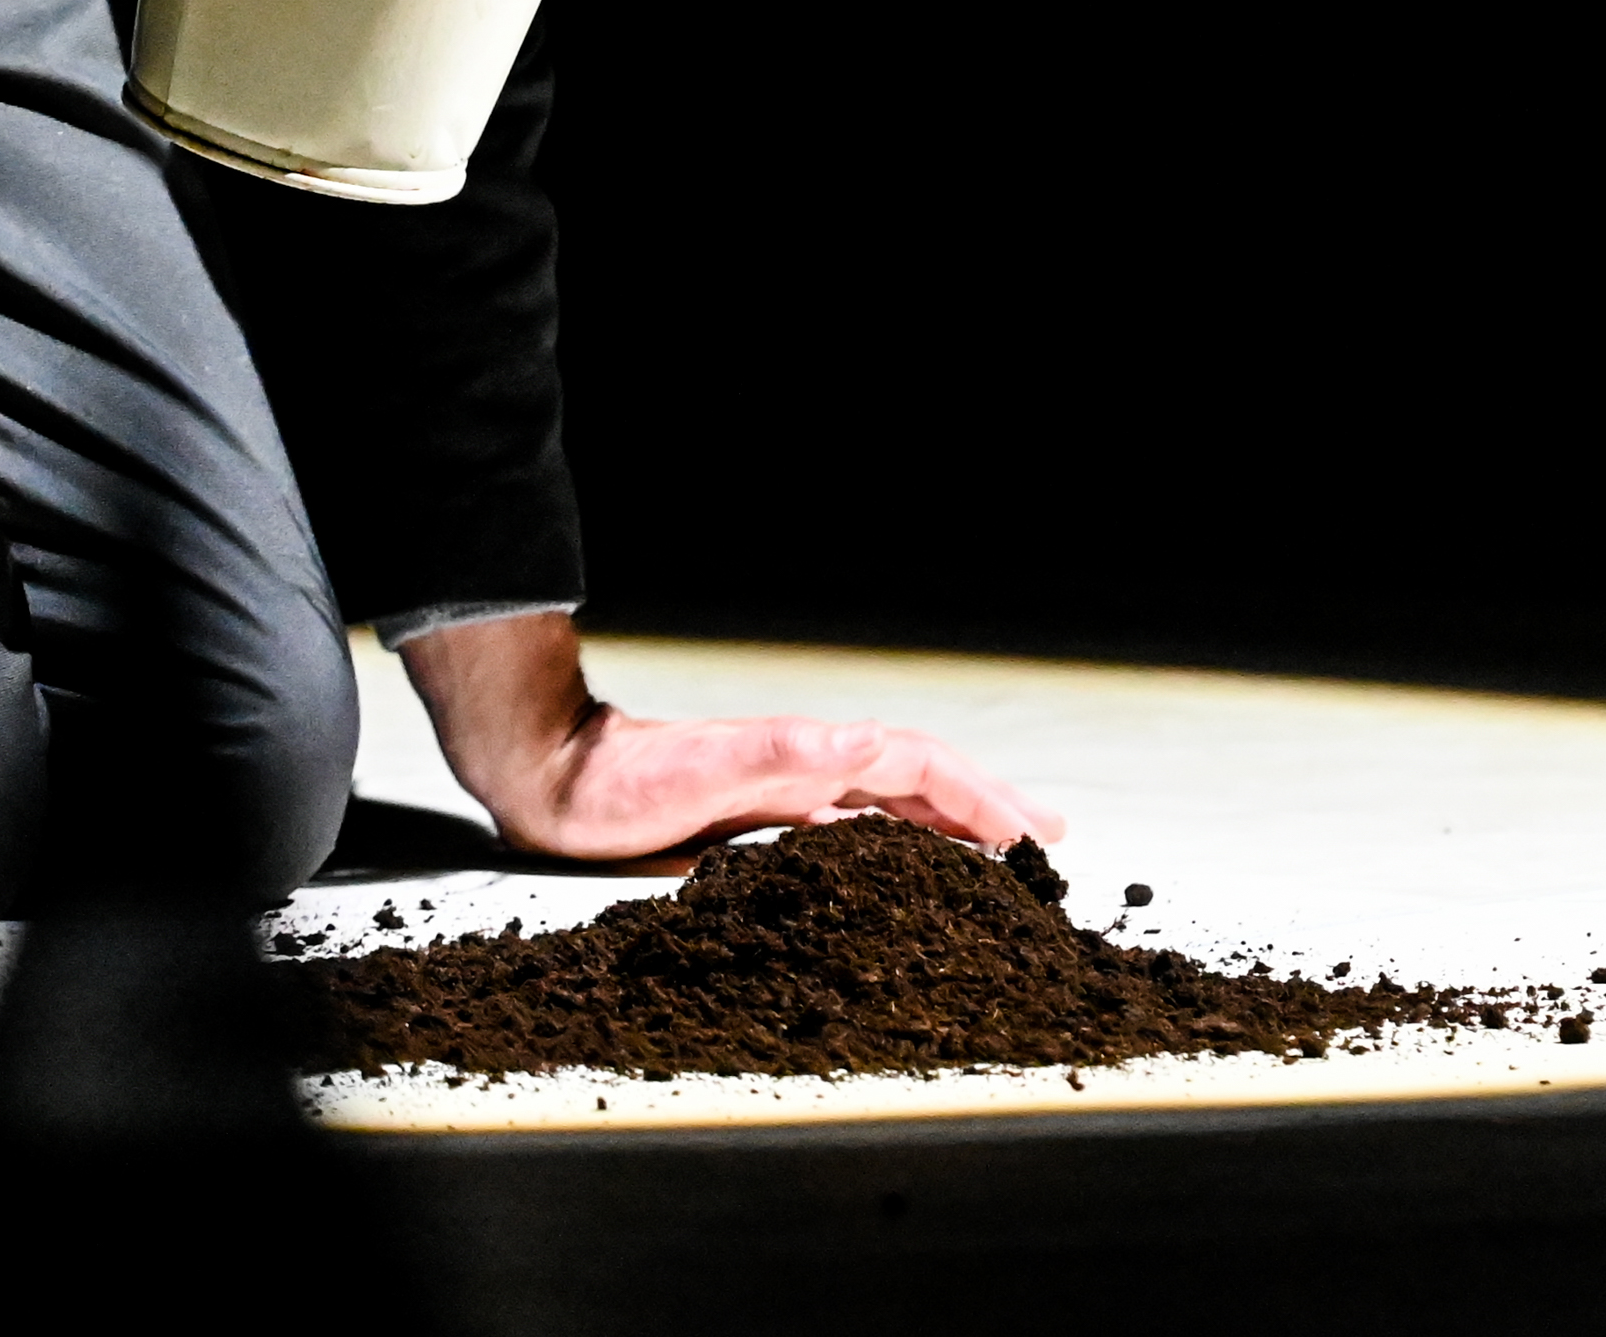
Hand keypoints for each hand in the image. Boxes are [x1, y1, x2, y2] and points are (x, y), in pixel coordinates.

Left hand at [394, 611, 1055, 861]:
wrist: (556, 782)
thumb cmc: (619, 782)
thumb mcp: (702, 769)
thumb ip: (784, 751)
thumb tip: (868, 734)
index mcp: (810, 757)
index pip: (919, 767)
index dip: (981, 797)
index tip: (1033, 831)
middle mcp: (809, 771)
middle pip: (921, 783)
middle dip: (989, 808)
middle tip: (1048, 839)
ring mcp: (789, 797)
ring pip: (894, 808)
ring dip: (953, 827)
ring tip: (1002, 852)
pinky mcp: (763, 824)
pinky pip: (855, 833)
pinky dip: (899, 847)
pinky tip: (908, 872)